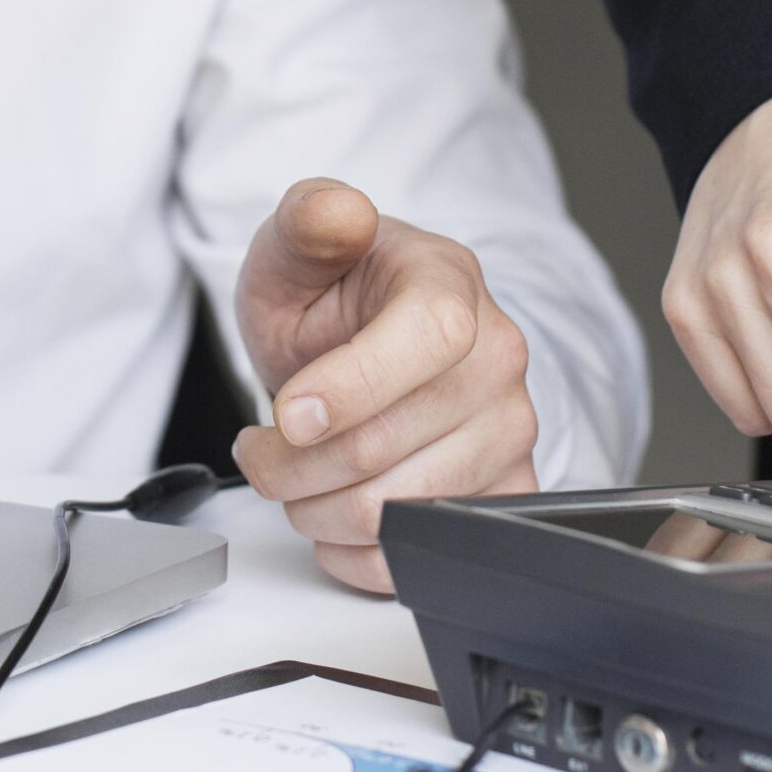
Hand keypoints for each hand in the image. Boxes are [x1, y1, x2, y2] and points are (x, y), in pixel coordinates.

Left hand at [232, 179, 538, 592]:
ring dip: (314, 508)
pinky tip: (333, 509)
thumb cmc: (333, 299)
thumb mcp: (297, 250)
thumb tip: (338, 211)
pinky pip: (420, 560)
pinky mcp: (504, 495)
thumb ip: (310, 222)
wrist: (364, 344)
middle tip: (263, 445)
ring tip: (296, 474)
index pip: (428, 339)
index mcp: (452, 284)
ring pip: (392, 513)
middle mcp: (498, 359)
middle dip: (291, 465)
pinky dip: (352, 552)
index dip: (346, 389)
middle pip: (383, 448)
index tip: (285, 412)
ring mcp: (508, 433)